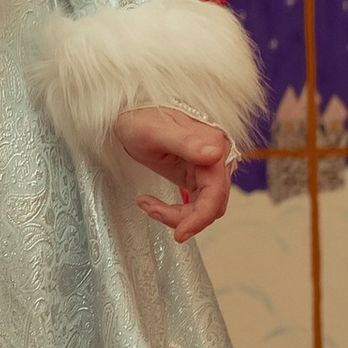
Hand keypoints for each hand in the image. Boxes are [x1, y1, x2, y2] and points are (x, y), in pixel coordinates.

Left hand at [113, 101, 233, 239]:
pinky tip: (150, 202)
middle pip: (212, 204)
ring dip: (177, 214)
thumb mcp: (156, 130)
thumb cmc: (141, 116)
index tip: (179, 234)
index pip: (215, 192)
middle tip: (151, 210)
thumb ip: (186, 143)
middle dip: (184, 217)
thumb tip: (215, 156)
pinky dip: (174, 210)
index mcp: (213, 145)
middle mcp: (216, 157)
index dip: (200, 217)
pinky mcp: (196, 175)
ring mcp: (207, 168)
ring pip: (204, 207)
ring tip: (146, 204)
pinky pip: (195, 203)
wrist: (131, 113)